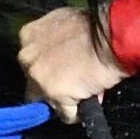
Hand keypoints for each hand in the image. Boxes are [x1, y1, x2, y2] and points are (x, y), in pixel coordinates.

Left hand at [18, 4, 126, 121]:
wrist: (111, 37)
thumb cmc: (95, 27)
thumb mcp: (64, 23)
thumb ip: (54, 40)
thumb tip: (61, 59)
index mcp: (28, 36)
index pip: (30, 61)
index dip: (47, 68)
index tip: (62, 69)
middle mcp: (27, 58)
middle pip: (34, 83)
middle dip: (52, 85)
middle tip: (74, 81)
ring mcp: (39, 79)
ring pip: (47, 101)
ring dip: (65, 100)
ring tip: (85, 92)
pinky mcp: (54, 96)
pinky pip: (66, 115)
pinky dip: (78, 113)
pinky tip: (90, 101)